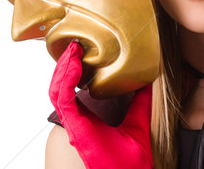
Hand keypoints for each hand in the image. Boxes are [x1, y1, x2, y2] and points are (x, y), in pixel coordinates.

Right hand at [49, 41, 152, 168]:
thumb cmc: (133, 162)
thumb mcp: (139, 122)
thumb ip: (140, 101)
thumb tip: (147, 79)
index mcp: (88, 120)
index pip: (72, 92)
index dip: (72, 72)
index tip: (81, 53)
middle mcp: (78, 122)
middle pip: (60, 88)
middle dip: (64, 65)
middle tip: (74, 46)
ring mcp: (75, 125)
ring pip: (57, 92)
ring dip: (63, 69)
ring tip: (72, 50)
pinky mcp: (77, 129)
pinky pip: (64, 100)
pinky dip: (66, 80)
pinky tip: (73, 65)